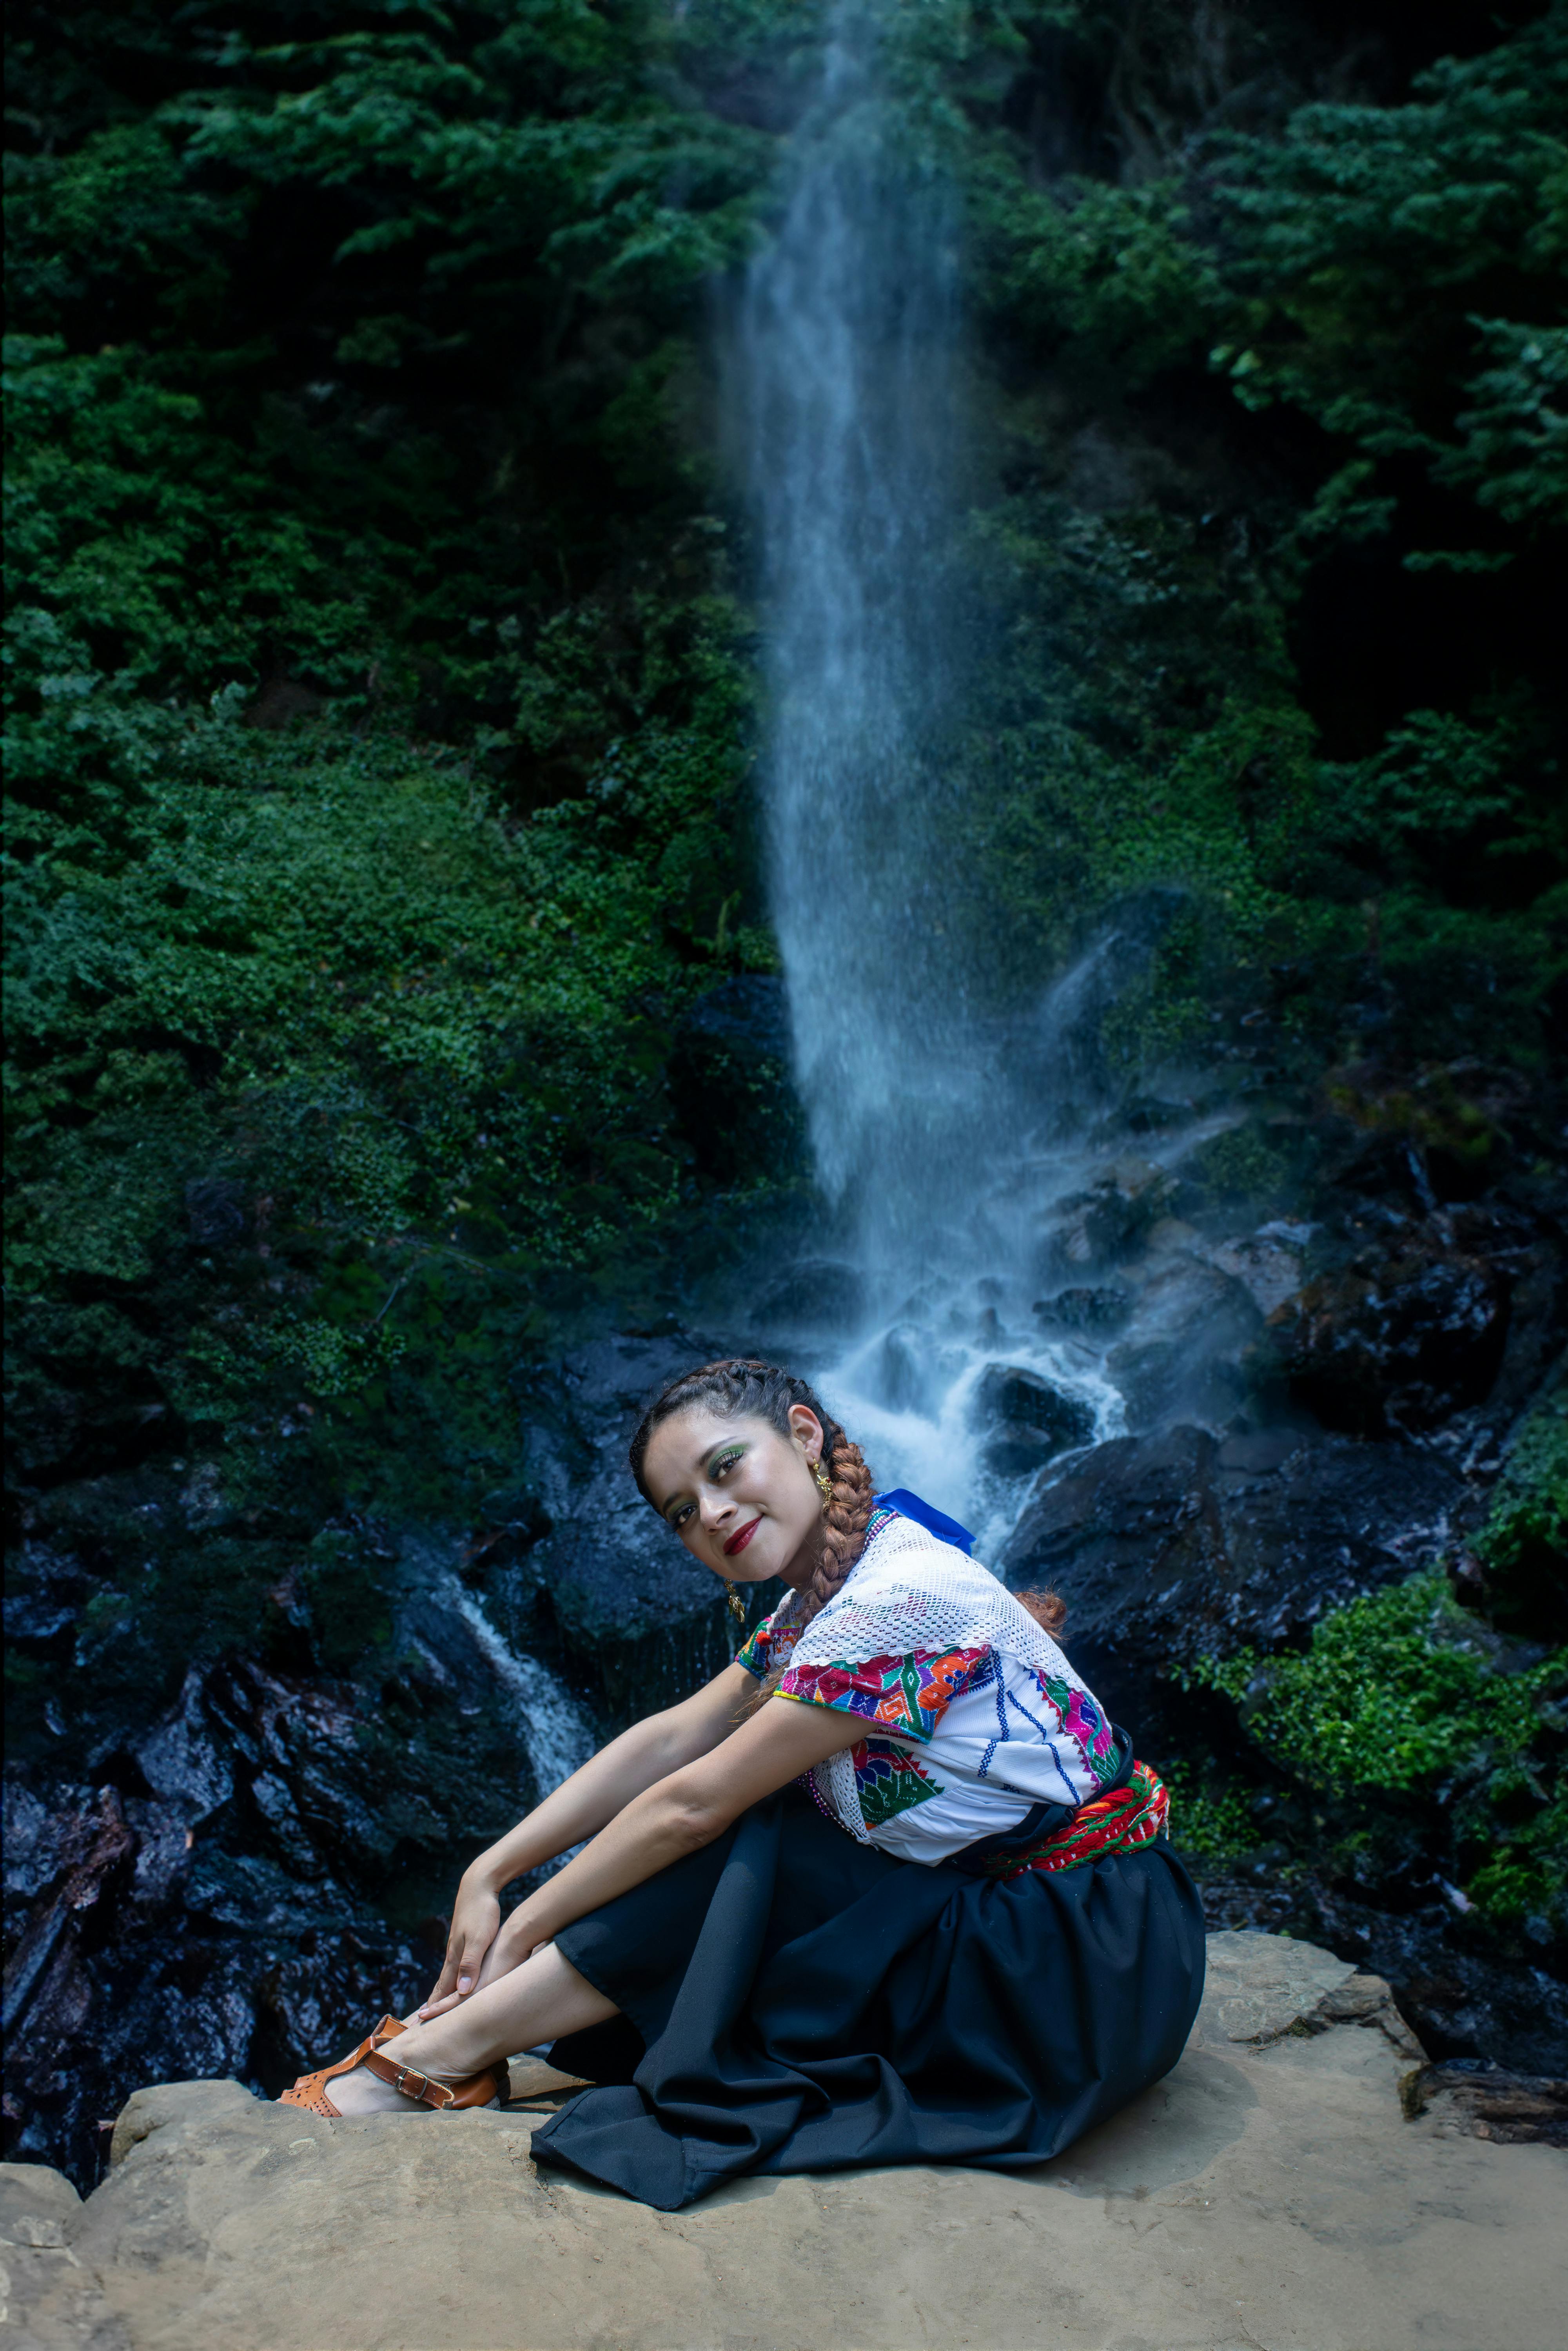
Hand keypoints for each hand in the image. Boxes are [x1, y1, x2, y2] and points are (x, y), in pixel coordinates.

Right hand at [419, 1877, 499, 2017]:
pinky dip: (451, 1978)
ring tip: (435, 2004)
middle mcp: (453, 1953)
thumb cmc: (482, 1911)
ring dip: (441, 1991)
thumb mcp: (480, 1939)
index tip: (421, 2025)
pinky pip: (456, 1965)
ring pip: (448, 1974)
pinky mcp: (464, 1938)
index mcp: (455, 1957)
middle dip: (432, 2003)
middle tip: (420, 2021)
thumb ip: (471, 1964)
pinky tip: (454, 1978)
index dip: (434, 2008)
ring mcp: (457, 1945)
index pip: (442, 1989)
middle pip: (441, 1984)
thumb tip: (461, 1993)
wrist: (478, 1884)